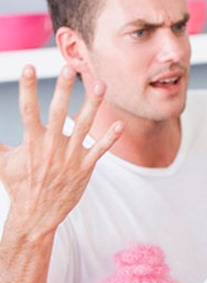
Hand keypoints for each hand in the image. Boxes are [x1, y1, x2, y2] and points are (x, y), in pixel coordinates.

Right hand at [0, 64, 121, 237]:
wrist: (36, 215)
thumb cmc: (20, 186)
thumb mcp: (3, 163)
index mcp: (31, 143)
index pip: (27, 110)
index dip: (27, 88)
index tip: (28, 67)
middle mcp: (51, 147)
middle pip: (57, 113)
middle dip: (63, 90)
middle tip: (69, 68)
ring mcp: (70, 157)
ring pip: (84, 126)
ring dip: (93, 105)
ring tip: (101, 85)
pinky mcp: (85, 168)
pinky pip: (100, 150)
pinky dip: (110, 138)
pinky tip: (119, 124)